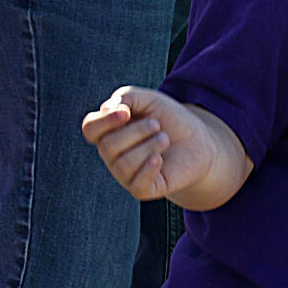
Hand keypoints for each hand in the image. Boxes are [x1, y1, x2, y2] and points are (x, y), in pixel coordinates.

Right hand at [83, 86, 224, 202]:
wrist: (197, 141)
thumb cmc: (169, 119)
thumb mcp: (148, 99)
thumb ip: (125, 97)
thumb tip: (106, 110)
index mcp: (108, 132)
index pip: (90, 129)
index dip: (104, 121)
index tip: (126, 112)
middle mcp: (112, 155)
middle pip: (108, 146)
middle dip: (136, 132)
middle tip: (157, 125)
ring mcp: (125, 175)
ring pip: (123, 165)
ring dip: (149, 147)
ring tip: (165, 139)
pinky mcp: (143, 190)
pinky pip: (136, 185)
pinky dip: (148, 169)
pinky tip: (160, 158)